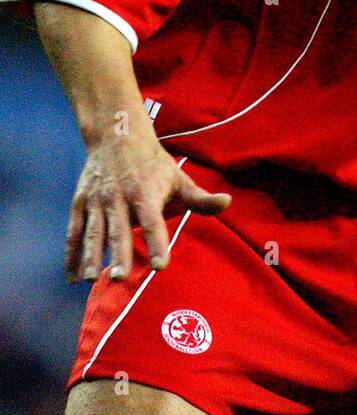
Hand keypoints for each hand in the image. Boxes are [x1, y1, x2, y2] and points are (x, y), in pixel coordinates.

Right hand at [66, 121, 230, 282]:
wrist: (117, 135)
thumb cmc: (154, 164)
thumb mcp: (179, 178)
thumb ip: (200, 198)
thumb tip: (227, 203)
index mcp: (146, 193)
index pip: (154, 222)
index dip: (158, 244)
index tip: (160, 266)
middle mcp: (120, 197)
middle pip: (120, 229)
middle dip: (119, 254)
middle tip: (120, 278)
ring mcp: (97, 200)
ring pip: (93, 231)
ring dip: (90, 256)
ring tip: (90, 279)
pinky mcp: (80, 202)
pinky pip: (74, 231)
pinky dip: (71, 254)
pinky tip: (71, 278)